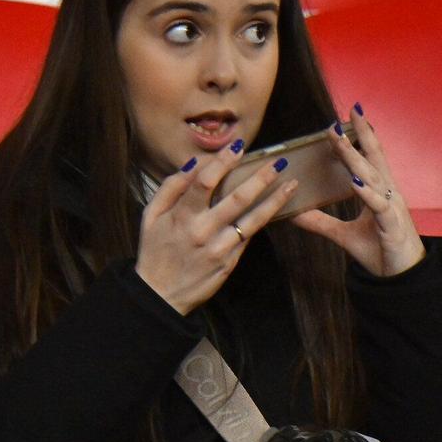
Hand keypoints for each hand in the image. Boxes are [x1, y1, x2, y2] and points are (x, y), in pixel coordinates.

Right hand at [134, 142, 299, 313]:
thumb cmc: (154, 251)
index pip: (205, 181)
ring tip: (291, 184)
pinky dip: (263, 220)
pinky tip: (276, 206)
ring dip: (275, 199)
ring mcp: (220, 247)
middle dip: (261, 177)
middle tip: (279, 161)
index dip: (223, 161)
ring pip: (253, 219)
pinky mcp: (230, 262)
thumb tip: (193, 164)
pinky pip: (249, 236)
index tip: (239, 146)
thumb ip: (170, 187)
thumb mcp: (150, 216)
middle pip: (238, 197)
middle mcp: (203, 230)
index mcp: (181, 216)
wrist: (160, 294)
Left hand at [293, 106, 424, 276]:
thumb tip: (293, 213)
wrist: (401, 278)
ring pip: (373, 177)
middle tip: (345, 115)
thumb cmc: (380, 251)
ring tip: (341, 141)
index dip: (362, 136)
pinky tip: (356, 183)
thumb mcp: (343, 234)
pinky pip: (378, 206)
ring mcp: (391, 208)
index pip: (369, 157)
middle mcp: (387, 194)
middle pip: (373, 158)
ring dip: (356, 158)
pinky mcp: (391, 225)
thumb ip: (320, 222)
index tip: (350, 115)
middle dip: (360, 136)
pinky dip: (367, 193)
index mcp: (378, 192)